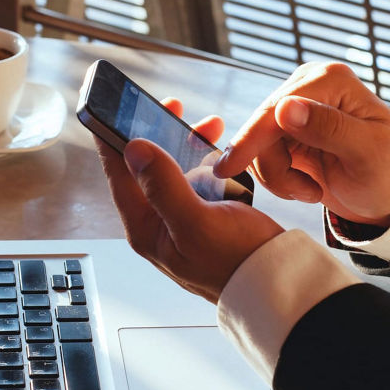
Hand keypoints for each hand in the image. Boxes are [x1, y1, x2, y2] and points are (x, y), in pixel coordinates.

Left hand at [94, 99, 284, 303]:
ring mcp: (182, 219)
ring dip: (186, 143)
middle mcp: (159, 223)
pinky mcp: (206, 216)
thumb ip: (163, 186)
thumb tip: (134, 150)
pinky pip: (196, 179)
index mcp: (146, 228)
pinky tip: (218, 149)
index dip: (113, 137)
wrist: (277, 284)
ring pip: (174, 169)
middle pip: (146, 167)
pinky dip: (204, 160)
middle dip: (158, 133)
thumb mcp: (197, 222)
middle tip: (171, 106)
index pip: (118, 174)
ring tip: (208, 125)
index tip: (113, 106)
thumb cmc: (238, 263)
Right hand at [213, 62, 389, 226]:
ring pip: (257, 145)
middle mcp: (310, 84)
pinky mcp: (286, 129)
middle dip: (276, 168)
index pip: (277, 109)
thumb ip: (329, 128)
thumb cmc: (387, 173)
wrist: (388, 193)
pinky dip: (278, 178)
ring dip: (278, 177)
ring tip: (310, 192)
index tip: (229, 169)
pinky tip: (304, 186)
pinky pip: (261, 155)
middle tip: (306, 194)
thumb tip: (285, 107)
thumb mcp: (367, 154)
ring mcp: (296, 106)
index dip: (251, 140)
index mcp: (331, 80)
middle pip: (261, 127)